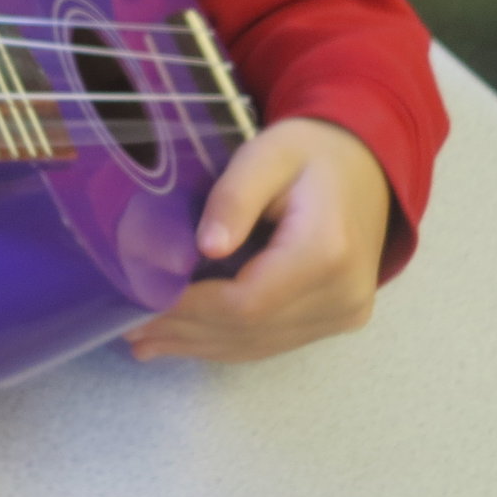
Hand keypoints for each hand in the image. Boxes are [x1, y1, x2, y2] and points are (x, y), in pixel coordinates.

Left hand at [124, 117, 390, 364]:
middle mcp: (342, 293)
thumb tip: (205, 248)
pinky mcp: (337, 319)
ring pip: (259, 343)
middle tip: (129, 326)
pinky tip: (186, 341)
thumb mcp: (268, 153)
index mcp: (327, 250)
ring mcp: (343, 313)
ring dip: (199, 344)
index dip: (192, 308)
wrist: (367, 166)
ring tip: (144, 340)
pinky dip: (226, 343)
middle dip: (186, 329)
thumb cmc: (312, 152)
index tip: (143, 300)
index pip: (248, 301)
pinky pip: (274, 340)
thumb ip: (236, 196)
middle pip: (250, 329)